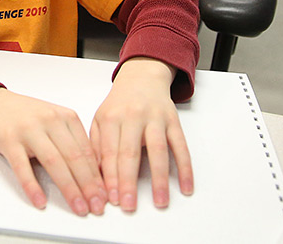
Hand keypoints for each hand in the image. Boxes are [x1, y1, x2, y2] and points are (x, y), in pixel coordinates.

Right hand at [0, 88, 106, 215]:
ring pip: (54, 162)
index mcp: (66, 117)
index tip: (105, 195)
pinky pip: (22, 167)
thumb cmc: (28, 117)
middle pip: (74, 158)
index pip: (87, 151)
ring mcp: (29, 130)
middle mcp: (50, 121)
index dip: (97, 176)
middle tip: (97, 206)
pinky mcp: (9, 140)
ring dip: (68, 188)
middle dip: (88, 186)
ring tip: (78, 207)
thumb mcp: (56, 122)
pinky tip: (40, 200)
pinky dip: (32, 186)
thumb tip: (93, 175)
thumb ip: (72, 142)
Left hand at [90, 57, 192, 211]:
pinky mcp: (173, 120)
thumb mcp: (100, 119)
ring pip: (158, 151)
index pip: (110, 152)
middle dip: (129, 182)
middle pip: (130, 153)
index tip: (111, 199)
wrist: (142, 77)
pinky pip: (181, 146)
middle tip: (129, 205)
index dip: (110, 178)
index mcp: (111, 117)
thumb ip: (96, 146)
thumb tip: (96, 176)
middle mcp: (133, 116)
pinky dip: (185, 168)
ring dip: (159, 179)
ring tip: (159, 202)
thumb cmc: (119, 104)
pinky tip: (186, 187)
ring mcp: (155, 118)